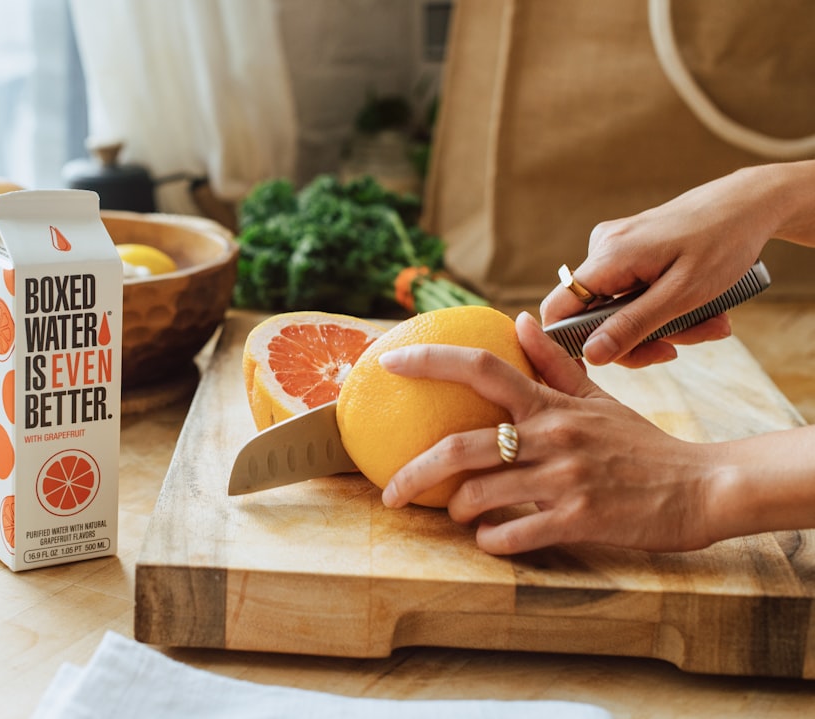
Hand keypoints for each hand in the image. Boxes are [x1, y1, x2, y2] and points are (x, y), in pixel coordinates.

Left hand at [379, 312, 718, 553]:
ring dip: (457, 508)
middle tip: (391, 490)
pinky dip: (491, 539)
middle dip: (415, 472)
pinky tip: (489, 538)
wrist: (701, 486)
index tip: (389, 362)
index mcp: (552, 404)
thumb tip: (519, 321)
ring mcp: (564, 479)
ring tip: (457, 512)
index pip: (483, 368)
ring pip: (481, 493)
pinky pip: (514, 534)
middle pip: (462, 446)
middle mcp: (552, 436)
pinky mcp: (578, 519)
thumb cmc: (642, 444)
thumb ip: (554, 363)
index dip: (431, 361)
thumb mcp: (599, 398)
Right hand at [539, 167, 778, 366]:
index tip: (611, 360)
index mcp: (609, 256)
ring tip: (708, 324)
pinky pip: (631, 291)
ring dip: (659, 325)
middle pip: (593, 314)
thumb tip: (591, 355)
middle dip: (638, 337)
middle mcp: (603, 248)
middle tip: (679, 347)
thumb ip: (633, 325)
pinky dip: (661, 307)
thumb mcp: (683, 294)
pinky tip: (695, 307)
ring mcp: (614, 247)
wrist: (748, 203)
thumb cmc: (723, 243)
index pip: (558, 309)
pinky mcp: (628, 249)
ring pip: (617, 307)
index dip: (572, 342)